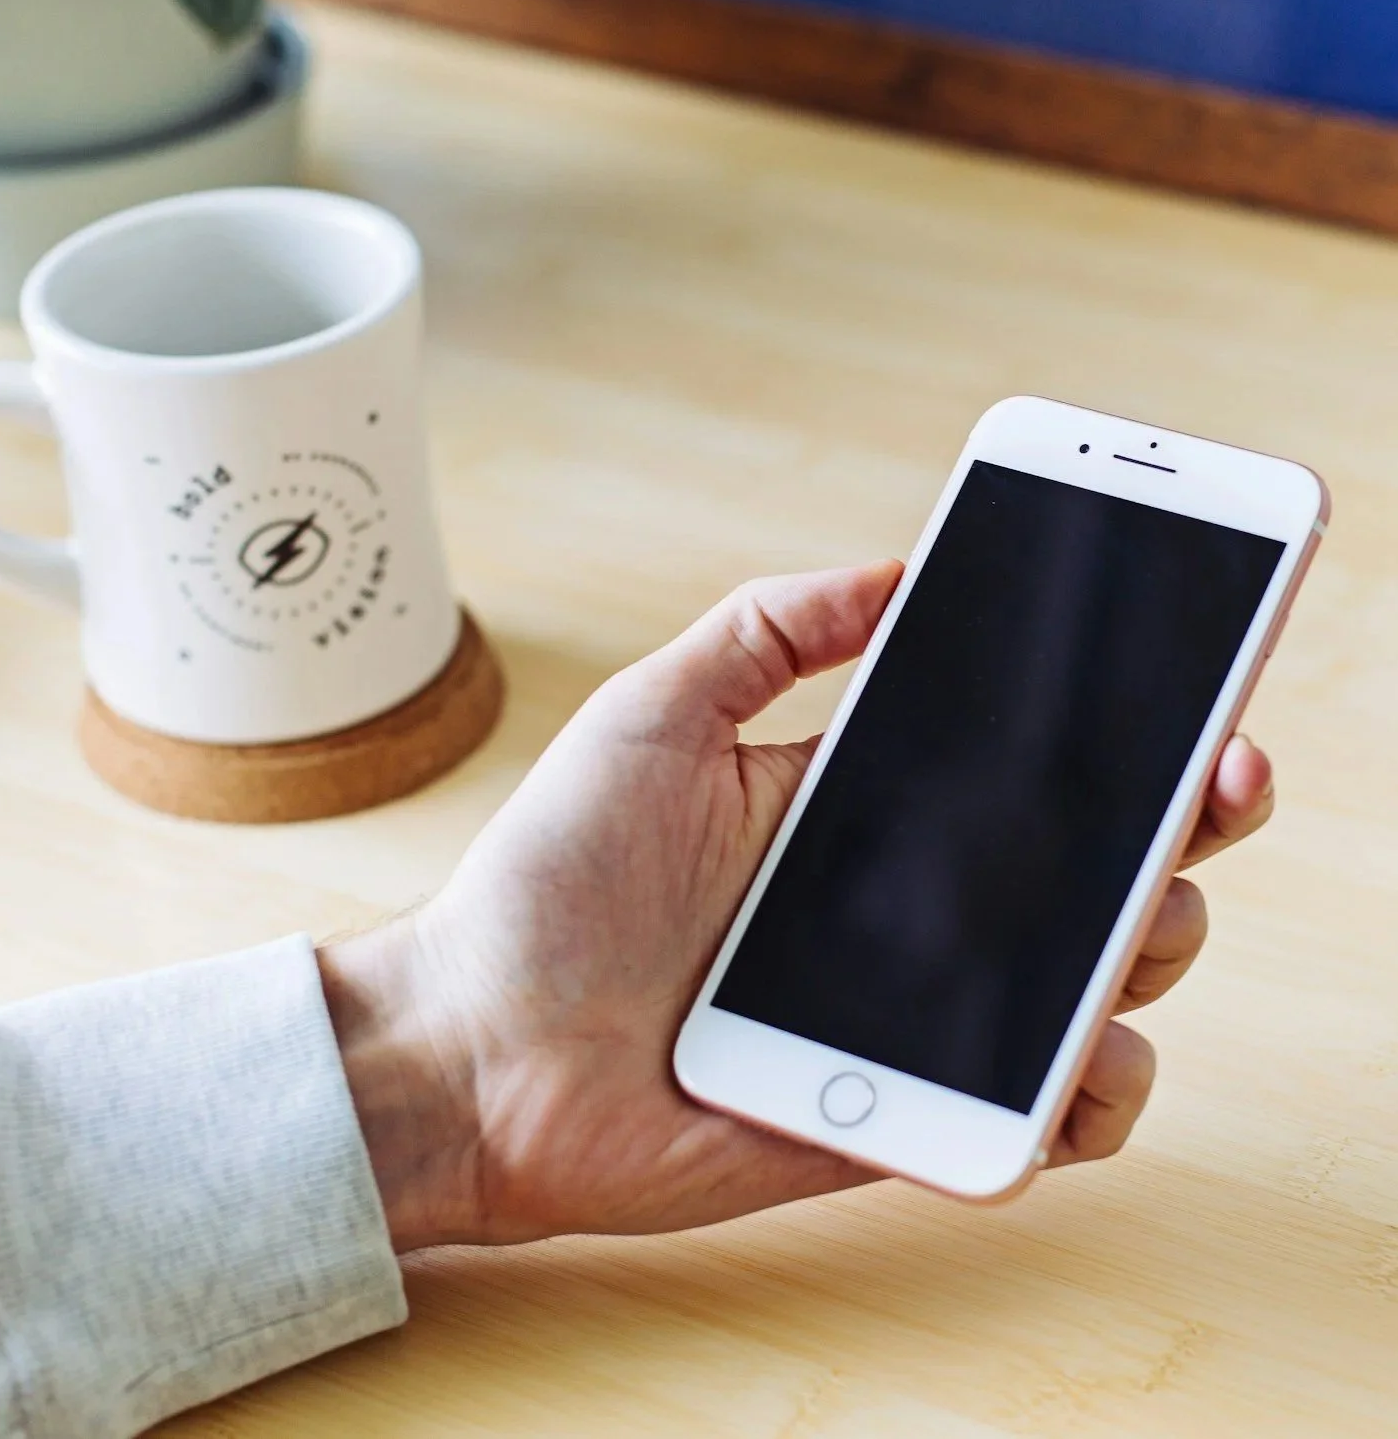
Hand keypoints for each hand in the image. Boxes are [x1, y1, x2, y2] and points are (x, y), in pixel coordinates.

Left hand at [319, 563, 1275, 1251]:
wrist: (476, 1053)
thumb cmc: (547, 884)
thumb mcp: (648, 719)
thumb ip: (762, 632)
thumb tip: (893, 567)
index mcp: (854, 806)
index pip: (1014, 760)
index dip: (1116, 730)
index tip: (1192, 692)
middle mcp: (902, 906)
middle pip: (1086, 866)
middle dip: (1175, 829)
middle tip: (1206, 792)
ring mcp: (907, 1016)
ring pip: (1090, 987)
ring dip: (1142, 951)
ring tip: (1129, 926)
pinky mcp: (899, 1116)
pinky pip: (1033, 1116)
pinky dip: (1083, 1098)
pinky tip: (1074, 1065)